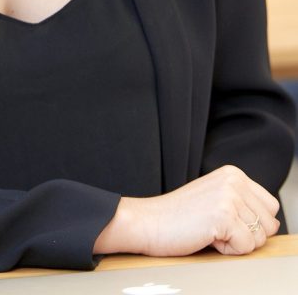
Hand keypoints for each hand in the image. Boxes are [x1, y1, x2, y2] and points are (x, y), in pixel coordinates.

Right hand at [94, 165, 279, 256]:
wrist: (149, 222)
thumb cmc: (180, 217)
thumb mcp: (216, 198)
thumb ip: (243, 204)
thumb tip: (273, 222)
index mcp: (233, 173)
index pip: (270, 207)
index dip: (251, 223)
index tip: (223, 220)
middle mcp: (234, 180)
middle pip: (268, 224)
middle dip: (245, 234)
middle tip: (214, 226)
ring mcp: (229, 196)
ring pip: (259, 238)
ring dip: (235, 242)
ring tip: (209, 230)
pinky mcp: (223, 216)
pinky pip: (245, 247)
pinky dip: (227, 250)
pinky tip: (206, 236)